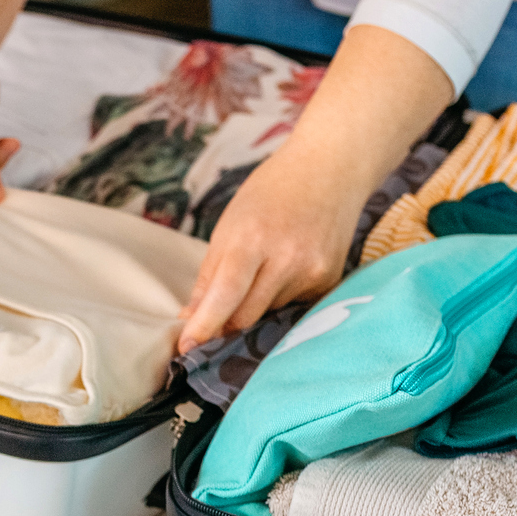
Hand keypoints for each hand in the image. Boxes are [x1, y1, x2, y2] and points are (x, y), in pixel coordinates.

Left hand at [175, 24, 456, 353]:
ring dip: (256, 303)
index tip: (186, 347)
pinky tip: (288, 266)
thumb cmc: (270, 193)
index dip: (204, 326)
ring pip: (269, 312)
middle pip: (245, 316)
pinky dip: (281, 295)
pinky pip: (293, 305)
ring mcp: (313, 271)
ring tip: (266, 266)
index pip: (225, 295)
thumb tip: (190, 318)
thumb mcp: (229, 225)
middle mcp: (287, 258)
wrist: (331, 168)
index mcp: (252, 239)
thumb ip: (209, 276)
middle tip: (219, 309)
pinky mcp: (330, 280)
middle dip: (227, 320)